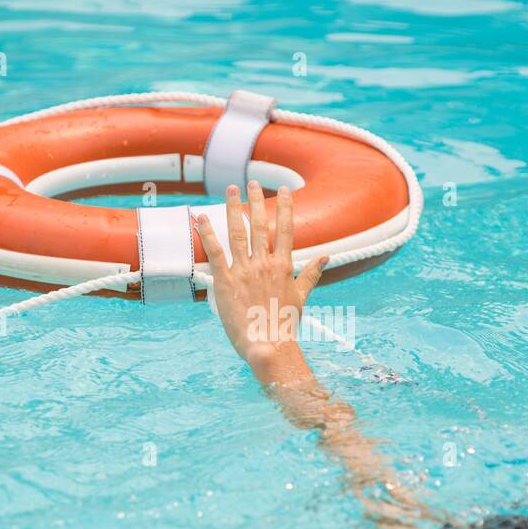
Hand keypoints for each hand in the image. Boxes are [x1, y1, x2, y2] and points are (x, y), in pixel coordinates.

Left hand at [194, 180, 326, 384]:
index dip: (284, 208)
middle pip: (260, 225)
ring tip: (230, 190)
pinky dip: (208, 233)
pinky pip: (216, 252)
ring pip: (238, 233)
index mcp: (284, 267)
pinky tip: (202, 217)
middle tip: (252, 183)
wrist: (270, 346)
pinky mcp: (226, 282)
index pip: (286, 230)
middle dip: (255, 201)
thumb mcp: (301, 297)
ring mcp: (244, 272)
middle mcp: (265, 264)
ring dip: (233, 208)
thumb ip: (312, 274)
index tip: (283, 190)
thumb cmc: (286, 325)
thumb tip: (325, 258)